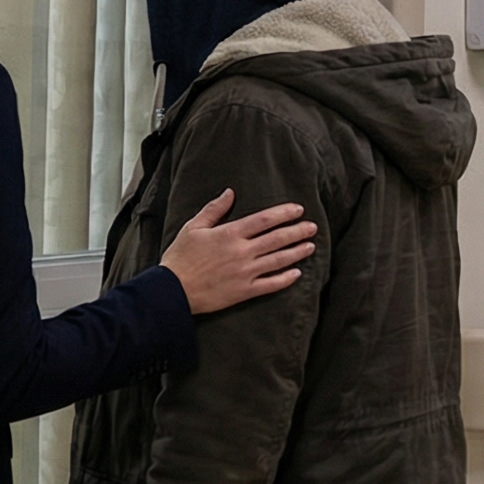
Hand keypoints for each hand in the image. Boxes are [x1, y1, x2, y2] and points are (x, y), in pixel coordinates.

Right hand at [158, 189, 316, 314]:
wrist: (172, 290)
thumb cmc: (180, 257)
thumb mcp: (192, 228)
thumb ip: (213, 210)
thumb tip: (230, 193)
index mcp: (229, 234)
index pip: (264, 220)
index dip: (283, 214)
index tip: (298, 210)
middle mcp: (241, 252)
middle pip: (277, 239)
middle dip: (297, 231)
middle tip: (312, 227)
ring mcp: (245, 272)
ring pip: (279, 260)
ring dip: (297, 252)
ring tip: (310, 246)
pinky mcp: (244, 291)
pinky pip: (271, 284)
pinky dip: (286, 279)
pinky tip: (296, 273)